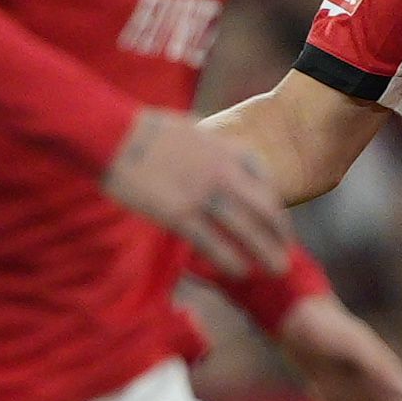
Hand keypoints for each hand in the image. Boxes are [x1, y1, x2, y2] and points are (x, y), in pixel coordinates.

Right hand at [105, 108, 295, 276]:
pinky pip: (212, 242)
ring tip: (277, 269)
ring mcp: (202, 194)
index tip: (280, 223)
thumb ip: (207, 142)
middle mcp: (221, 172)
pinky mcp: (179, 214)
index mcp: (224, 149)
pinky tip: (241, 271)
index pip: (265, 178)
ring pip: (246, 229)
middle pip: (264, 207)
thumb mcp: (189, 128)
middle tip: (287, 253)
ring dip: (265, 251)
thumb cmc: (143, 129)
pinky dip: (230, 259)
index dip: (276, 204)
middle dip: (280, 233)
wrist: (114, 136)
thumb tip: (211, 144)